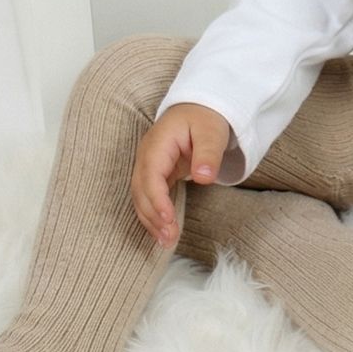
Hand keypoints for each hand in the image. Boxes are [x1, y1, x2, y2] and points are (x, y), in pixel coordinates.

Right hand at [131, 102, 230, 248]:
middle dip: (152, 216)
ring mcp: (148, 166)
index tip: (168, 219)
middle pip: (141, 190)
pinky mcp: (155, 175)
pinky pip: (148, 197)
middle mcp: (147, 156)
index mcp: (158, 143)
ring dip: (151, 220)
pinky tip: (163, 232)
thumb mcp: (211, 132)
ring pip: (141, 197)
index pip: (151, 175)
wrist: (198, 109)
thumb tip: (203, 177)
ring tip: (166, 242)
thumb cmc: (205, 119)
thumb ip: (208, 153)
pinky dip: (153, 216)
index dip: (157, 199)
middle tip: (169, 238)